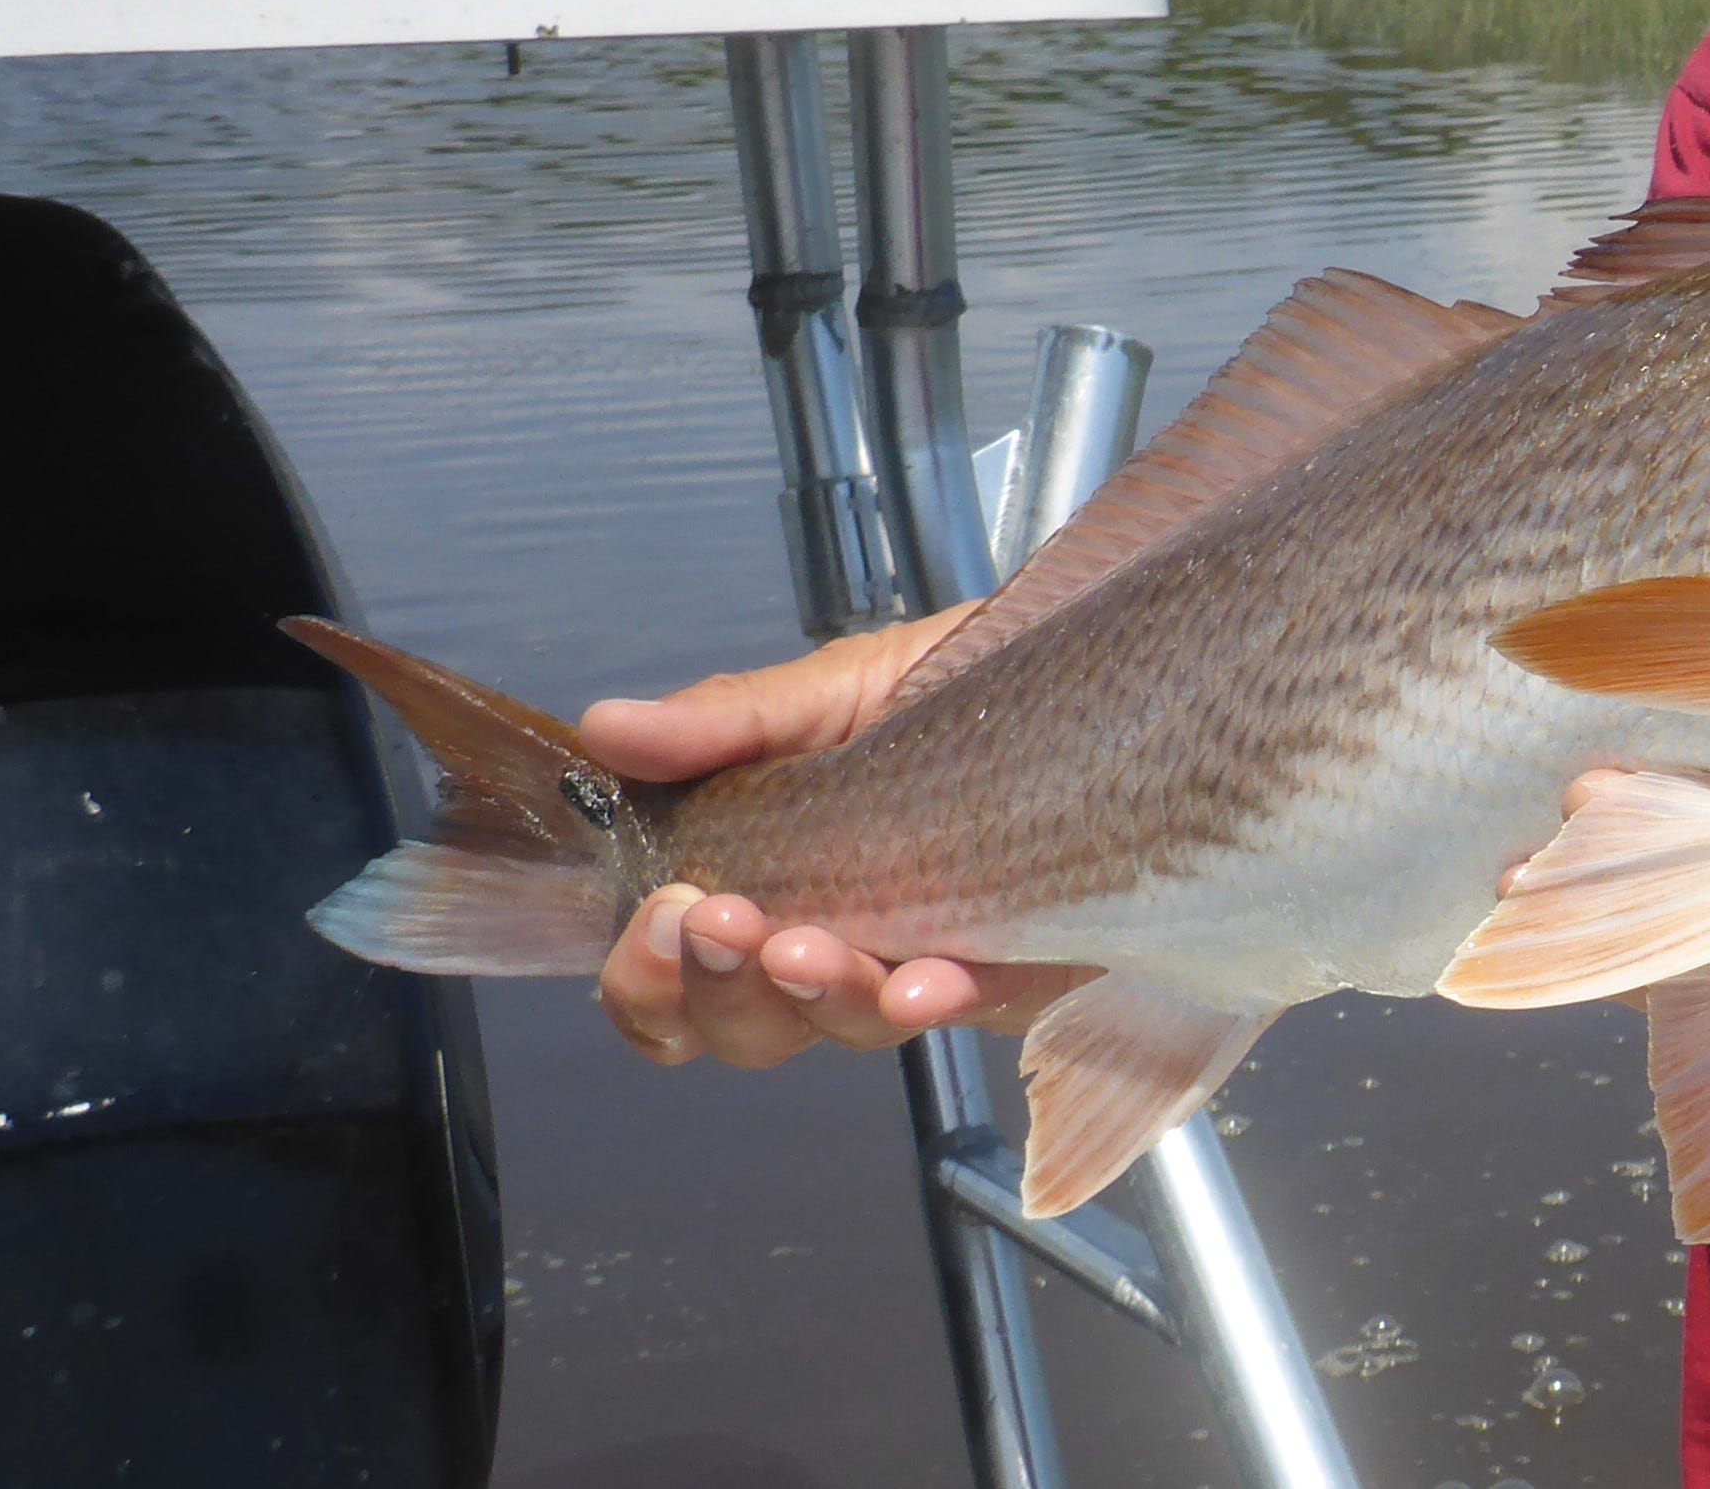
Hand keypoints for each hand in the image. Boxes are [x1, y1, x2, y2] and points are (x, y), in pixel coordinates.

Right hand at [581, 603, 1090, 1067]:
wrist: (1103, 680)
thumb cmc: (960, 687)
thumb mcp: (841, 686)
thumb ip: (729, 721)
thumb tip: (606, 729)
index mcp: (766, 879)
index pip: (670, 975)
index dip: (645, 974)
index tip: (661, 912)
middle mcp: (833, 940)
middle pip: (739, 1026)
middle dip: (717, 988)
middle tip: (721, 922)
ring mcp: (922, 963)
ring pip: (840, 1029)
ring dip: (816, 997)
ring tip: (806, 948)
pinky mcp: (1019, 967)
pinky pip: (969, 1009)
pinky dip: (935, 1000)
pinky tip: (924, 984)